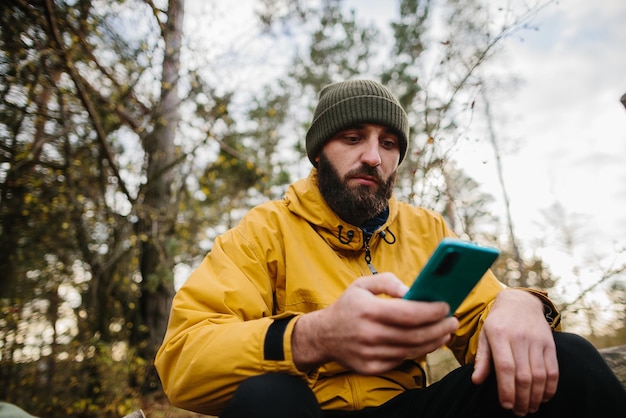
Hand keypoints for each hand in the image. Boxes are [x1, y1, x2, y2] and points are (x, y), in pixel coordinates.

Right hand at [292, 273, 458, 373]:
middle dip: (440, 328)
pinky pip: (401, 361)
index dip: (431, 311)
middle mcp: (369, 334)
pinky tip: (426, 343)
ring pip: (411, 350)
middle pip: (415, 335)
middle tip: (453, 321)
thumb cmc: (348, 307)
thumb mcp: (361, 285)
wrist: (323, 335)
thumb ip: (386, 281)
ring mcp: (369, 353)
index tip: (446, 306)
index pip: (408, 314)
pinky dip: (417, 352)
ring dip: (433, 341)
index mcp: (368, 310)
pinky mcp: (370, 367)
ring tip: (445, 332)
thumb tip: (411, 290)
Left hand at [471, 289, 558, 415]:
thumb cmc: (498, 323)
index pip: (505, 367)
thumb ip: (482, 359)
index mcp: (499, 335)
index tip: (505, 405)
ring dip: (535, 397)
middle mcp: (519, 338)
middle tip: (518, 412)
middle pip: (523, 375)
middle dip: (521, 398)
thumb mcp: (484, 335)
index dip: (506, 389)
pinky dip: (550, 387)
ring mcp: (536, 341)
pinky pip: (553, 370)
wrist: (520, 302)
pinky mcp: (550, 344)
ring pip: (539, 375)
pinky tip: (543, 397)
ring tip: (529, 408)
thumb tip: (476, 380)